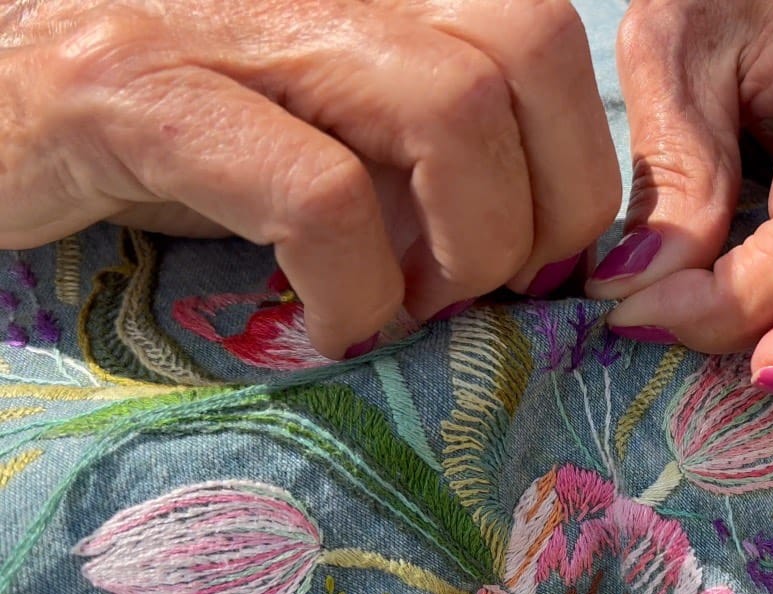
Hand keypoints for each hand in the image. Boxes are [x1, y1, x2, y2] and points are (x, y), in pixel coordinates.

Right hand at [0, 0, 619, 357]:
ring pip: (449, 104)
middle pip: (525, 50)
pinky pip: (316, 194)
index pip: (545, 32)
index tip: (541, 258)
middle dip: (548, 204)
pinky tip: (330, 325)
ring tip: (408, 310)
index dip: (582, 161)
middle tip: (488, 290)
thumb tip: (539, 242)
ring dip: (464, 246)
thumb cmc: (165, 144)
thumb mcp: (320, 132)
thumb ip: (424, 160)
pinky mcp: (131, 91)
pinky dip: (353, 286)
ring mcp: (219, 20)